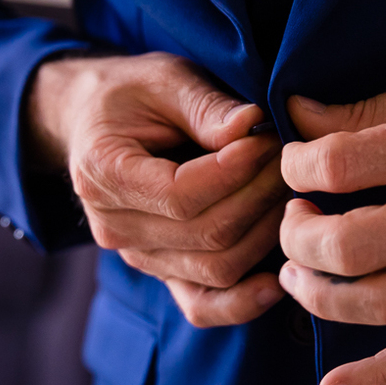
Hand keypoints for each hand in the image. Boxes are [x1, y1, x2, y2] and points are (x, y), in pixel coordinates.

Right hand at [28, 51, 288, 325]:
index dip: (235, 173)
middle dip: (260, 196)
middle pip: (206, 234)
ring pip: (216, 268)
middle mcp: (114, 226)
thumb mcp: (163, 79)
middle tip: (291, 158)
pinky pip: (202, 305)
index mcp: (102, 173)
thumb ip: (205, 105)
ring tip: (289, 189)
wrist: (95, 123)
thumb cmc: (131, 94)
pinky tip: (278, 281)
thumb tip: (251, 125)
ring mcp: (137, 256)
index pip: (180, 194)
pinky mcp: (161, 272)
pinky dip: (243, 302)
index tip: (267, 140)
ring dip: (265, 232)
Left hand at [278, 71, 385, 384]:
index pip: (339, 167)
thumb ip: (365, 108)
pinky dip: (375, 378)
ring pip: (371, 304)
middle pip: (345, 247)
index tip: (296, 164)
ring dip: (315, 293)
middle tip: (295, 216)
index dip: (297, 166)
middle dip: (297, 235)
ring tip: (296, 271)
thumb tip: (295, 115)